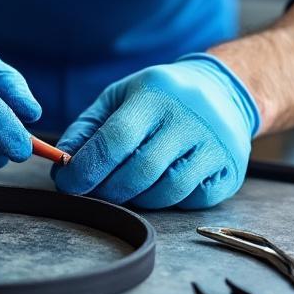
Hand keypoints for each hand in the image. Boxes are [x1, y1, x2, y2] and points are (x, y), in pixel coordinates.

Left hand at [52, 54, 259, 209]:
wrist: (224, 91)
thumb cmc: (161, 97)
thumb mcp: (120, 97)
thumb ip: (88, 128)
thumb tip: (62, 165)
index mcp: (156, 95)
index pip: (116, 140)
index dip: (87, 168)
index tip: (67, 183)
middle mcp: (190, 119)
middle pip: (140, 171)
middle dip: (107, 190)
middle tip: (92, 192)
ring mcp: (215, 146)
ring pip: (167, 191)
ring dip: (138, 199)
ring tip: (126, 188)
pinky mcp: (230, 170)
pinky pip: (192, 200)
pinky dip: (169, 201)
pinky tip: (160, 186)